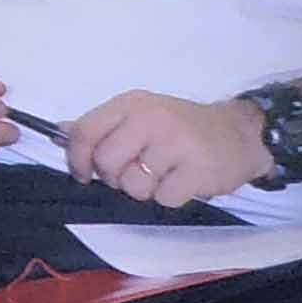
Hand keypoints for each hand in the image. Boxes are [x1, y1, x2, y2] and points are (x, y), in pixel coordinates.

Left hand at [62, 90, 271, 209]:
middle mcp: (151, 118)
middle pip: (106, 163)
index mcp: (131, 104)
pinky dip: (171, 197)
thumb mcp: (141, 116)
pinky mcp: (197, 168)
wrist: (241, 133)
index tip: (84, 174)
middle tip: (137, 173)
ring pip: (134, 185)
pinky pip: (164, 199)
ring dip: (145, 190)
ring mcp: (176, 142)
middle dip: (116, 178)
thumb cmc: (183, 128)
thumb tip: (60, 132)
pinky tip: (184, 181)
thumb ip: (102, 126)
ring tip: (165, 174)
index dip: (77, 160)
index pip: (85, 132)